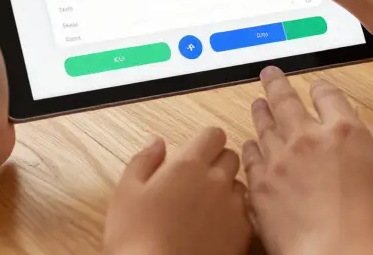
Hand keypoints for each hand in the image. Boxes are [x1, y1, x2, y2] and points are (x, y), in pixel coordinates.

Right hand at [104, 128, 251, 254]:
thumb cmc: (136, 238)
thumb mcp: (126, 193)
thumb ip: (144, 160)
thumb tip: (156, 141)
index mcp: (188, 165)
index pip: (214, 134)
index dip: (205, 142)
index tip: (195, 153)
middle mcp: (217, 181)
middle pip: (231, 157)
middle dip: (218, 163)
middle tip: (197, 181)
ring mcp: (233, 208)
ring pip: (240, 186)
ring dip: (227, 190)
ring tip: (205, 208)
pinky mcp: (243, 234)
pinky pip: (245, 214)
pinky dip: (234, 217)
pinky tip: (214, 229)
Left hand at [244, 68, 372, 254]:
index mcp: (345, 132)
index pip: (329, 96)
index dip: (322, 89)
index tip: (317, 87)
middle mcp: (307, 139)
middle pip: (286, 101)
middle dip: (277, 84)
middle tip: (269, 74)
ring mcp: (279, 162)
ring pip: (264, 126)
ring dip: (260, 111)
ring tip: (257, 103)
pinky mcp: (261, 188)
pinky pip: (250, 159)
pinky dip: (249, 148)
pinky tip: (249, 146)